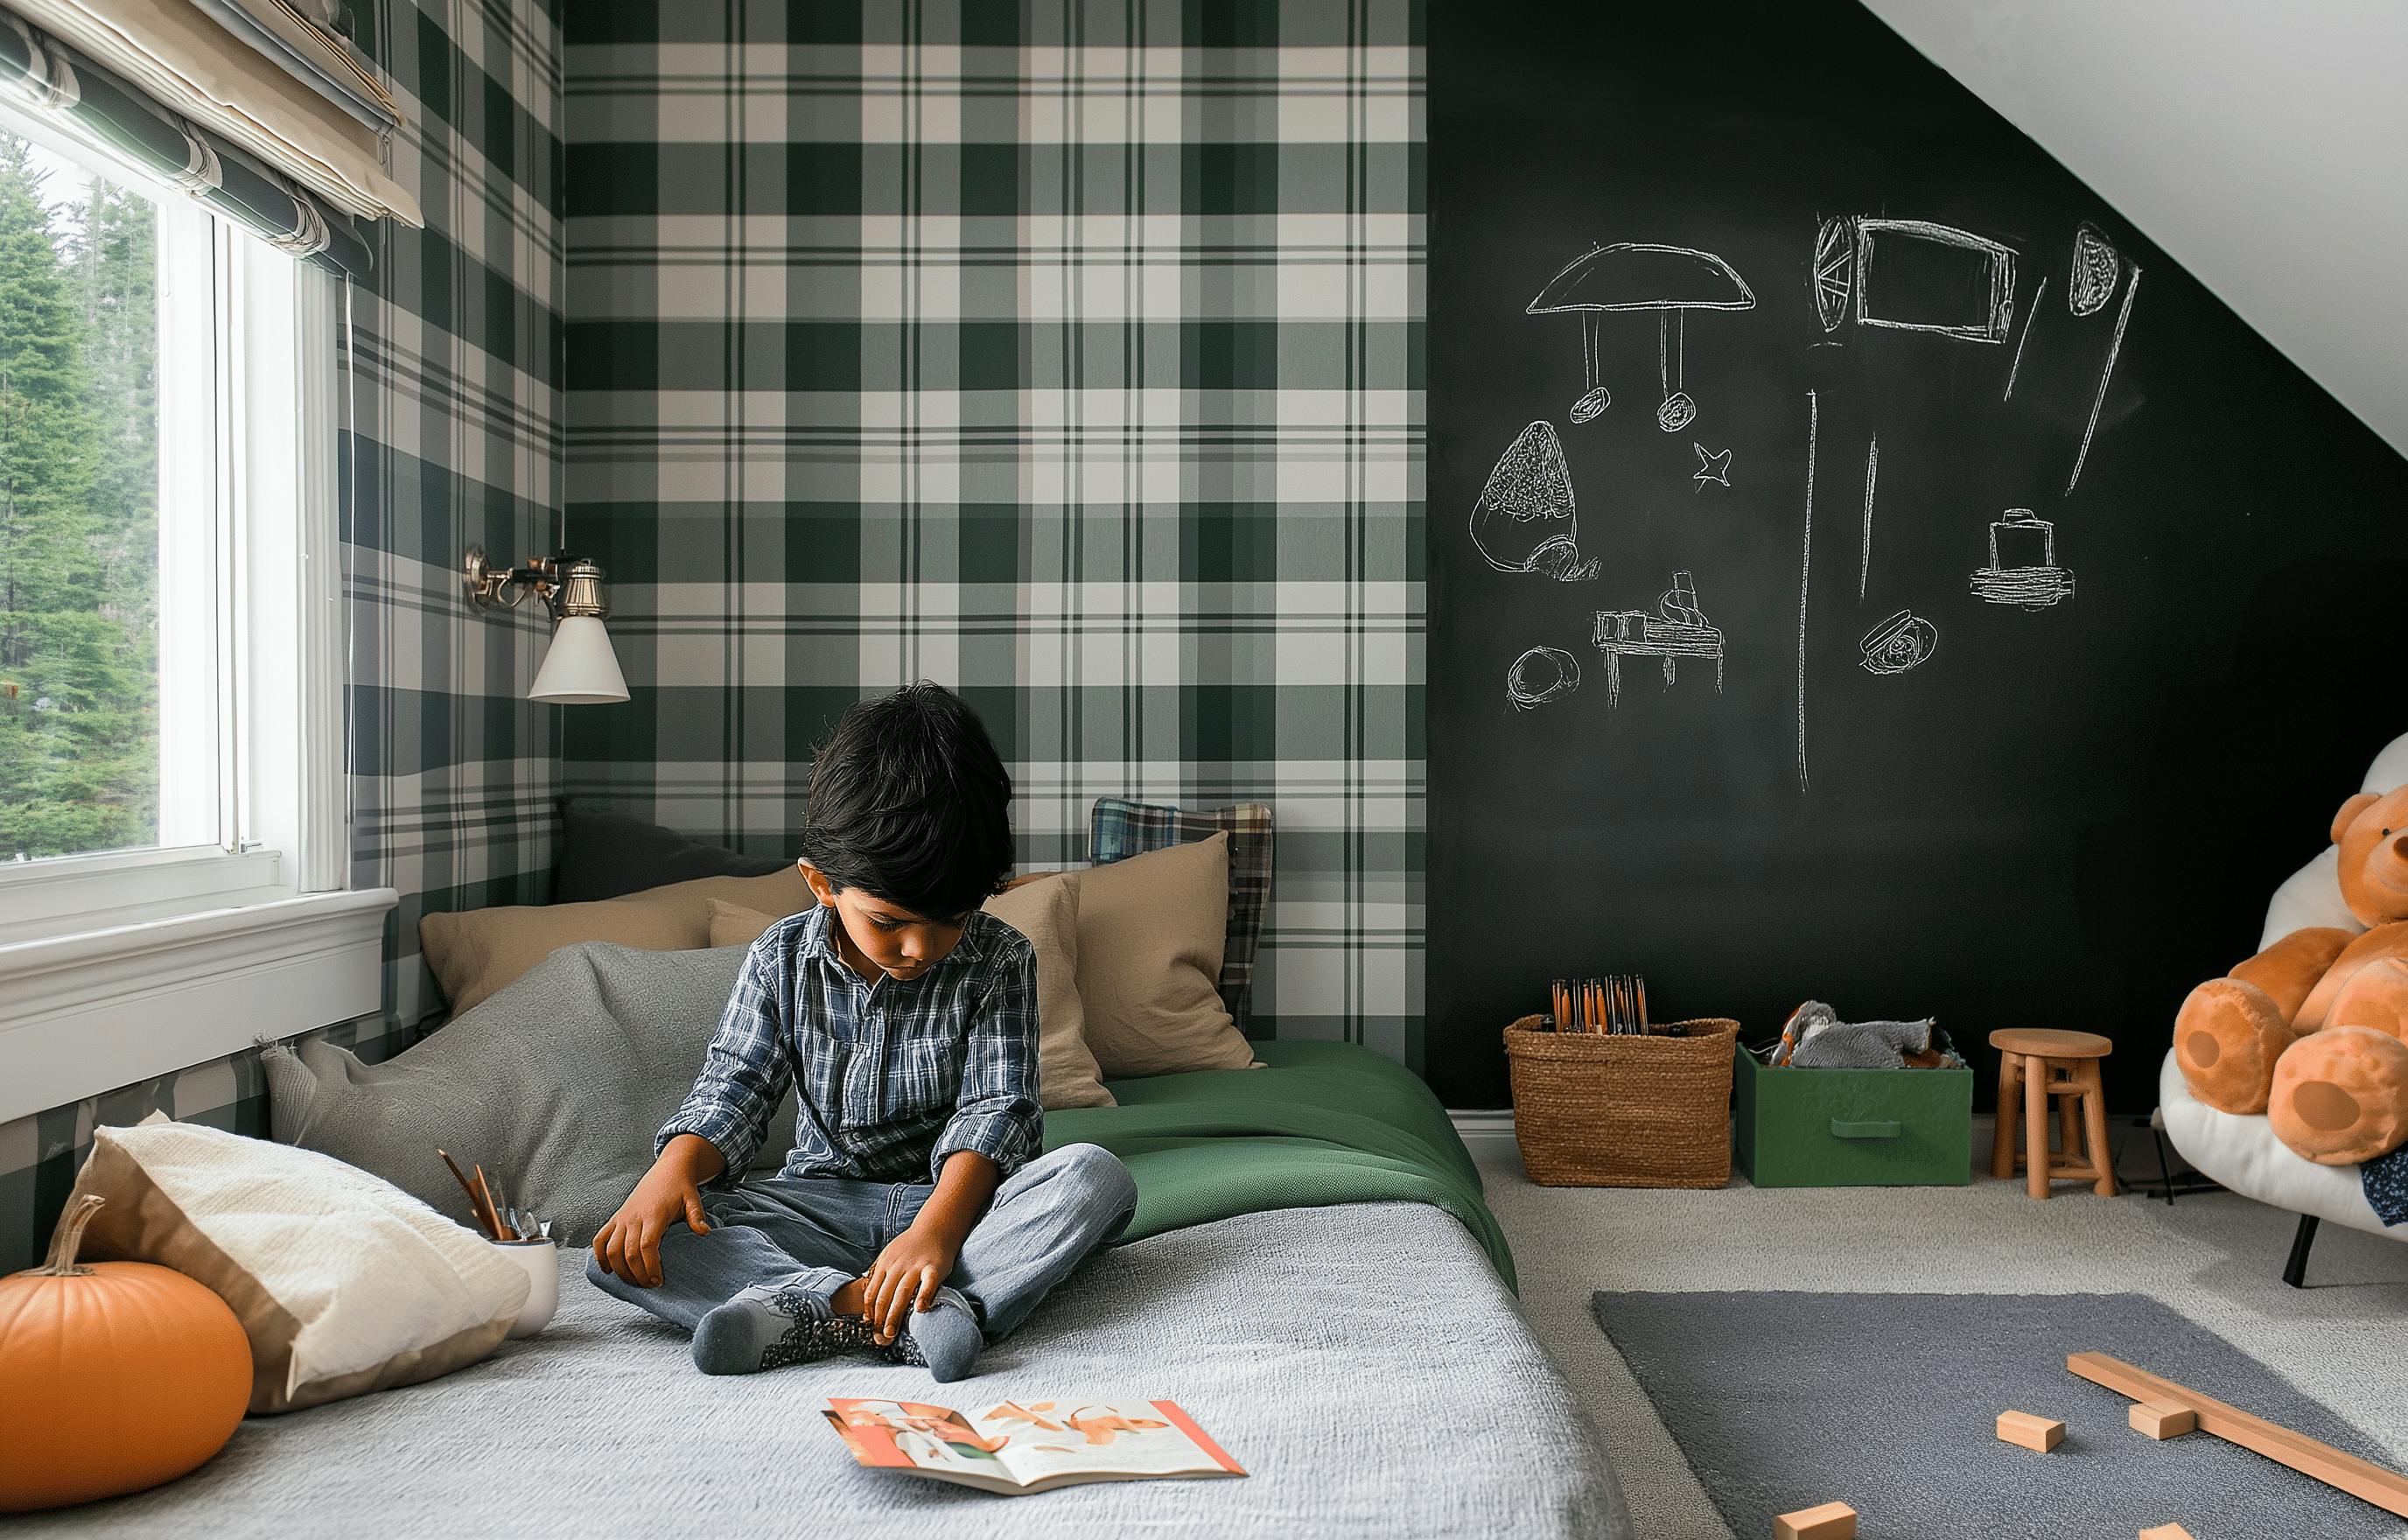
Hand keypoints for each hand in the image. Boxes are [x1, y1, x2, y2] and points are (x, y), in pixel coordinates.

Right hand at [591, 1135, 718, 1287]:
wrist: (668, 1171)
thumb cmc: (681, 1188)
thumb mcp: (693, 1199)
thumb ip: (697, 1216)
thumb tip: (704, 1233)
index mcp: (654, 1214)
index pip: (647, 1245)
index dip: (650, 1266)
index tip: (658, 1280)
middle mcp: (634, 1217)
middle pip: (628, 1252)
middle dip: (637, 1274)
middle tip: (649, 1285)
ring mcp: (622, 1218)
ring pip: (611, 1249)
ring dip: (619, 1270)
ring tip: (634, 1282)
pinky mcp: (616, 1218)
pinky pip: (600, 1239)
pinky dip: (600, 1256)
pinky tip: (608, 1270)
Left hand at [858, 1223, 958, 1344]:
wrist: (935, 1227)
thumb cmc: (911, 1245)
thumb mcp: (889, 1254)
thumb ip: (879, 1273)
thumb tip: (868, 1298)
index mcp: (885, 1264)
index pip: (872, 1292)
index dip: (870, 1312)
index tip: (870, 1328)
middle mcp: (898, 1266)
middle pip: (885, 1295)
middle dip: (880, 1319)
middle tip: (880, 1338)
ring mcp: (916, 1266)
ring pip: (902, 1292)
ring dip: (895, 1314)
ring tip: (891, 1332)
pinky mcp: (934, 1267)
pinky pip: (928, 1283)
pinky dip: (924, 1296)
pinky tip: (921, 1310)